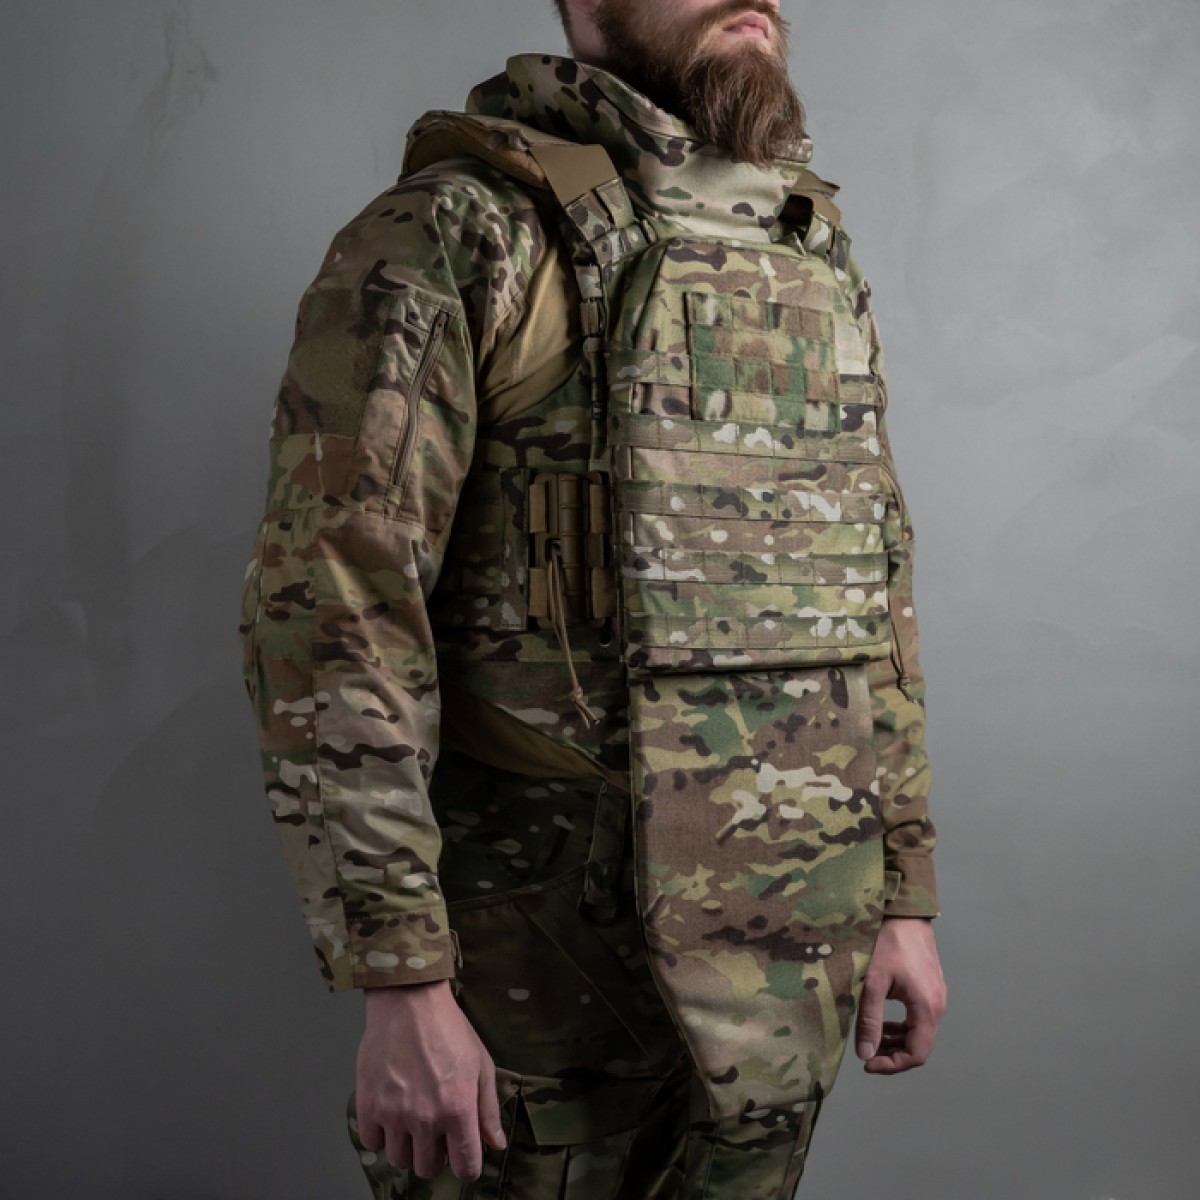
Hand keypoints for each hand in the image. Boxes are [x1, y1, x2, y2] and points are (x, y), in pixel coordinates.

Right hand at [356, 980, 506, 1180]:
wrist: (409, 1002)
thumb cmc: (448, 1029)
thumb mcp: (481, 1064)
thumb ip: (487, 1109)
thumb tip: (496, 1144)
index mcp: (458, 1109)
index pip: (464, 1167)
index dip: (467, 1168)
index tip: (462, 1158)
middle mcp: (426, 1118)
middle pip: (427, 1168)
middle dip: (435, 1156)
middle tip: (435, 1133)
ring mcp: (394, 1114)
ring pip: (399, 1160)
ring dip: (407, 1147)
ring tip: (411, 1121)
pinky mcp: (368, 1105)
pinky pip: (371, 1144)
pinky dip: (380, 1135)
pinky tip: (389, 1115)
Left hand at [855, 917, 946, 1074]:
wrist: (905, 912)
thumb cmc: (888, 942)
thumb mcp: (872, 982)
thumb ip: (870, 1020)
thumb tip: (866, 1054)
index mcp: (927, 1008)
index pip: (916, 1053)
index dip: (892, 1065)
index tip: (867, 1063)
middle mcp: (938, 1005)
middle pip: (919, 1046)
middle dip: (892, 1054)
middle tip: (866, 1053)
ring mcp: (936, 996)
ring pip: (919, 1032)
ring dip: (896, 1040)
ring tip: (871, 1038)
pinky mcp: (930, 987)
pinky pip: (919, 1017)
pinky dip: (902, 1026)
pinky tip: (882, 1021)